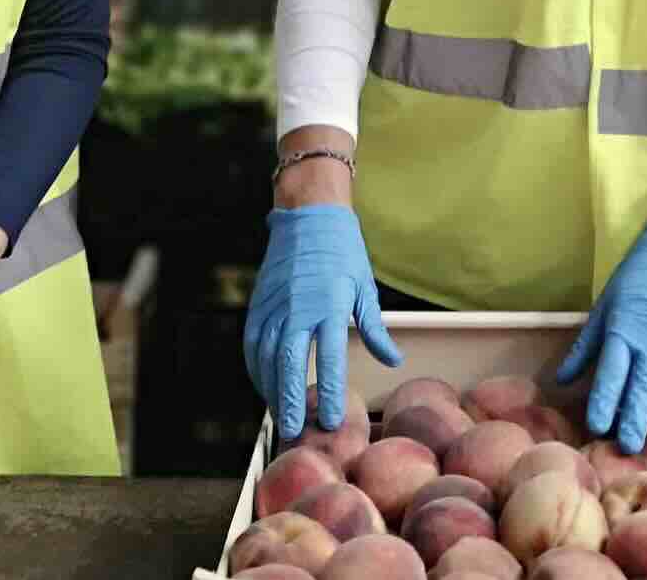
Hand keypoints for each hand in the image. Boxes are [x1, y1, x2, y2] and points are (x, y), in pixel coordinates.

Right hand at [243, 205, 400, 442]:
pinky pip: (254, 342)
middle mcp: (299, 307)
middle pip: (290, 362)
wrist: (308, 216)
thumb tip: (392, 360)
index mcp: (330, 305)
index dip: (330, 391)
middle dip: (290, 399)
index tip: (330, 419)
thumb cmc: (343, 252)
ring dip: (272, 388)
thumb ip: (374, 328)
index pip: (330, 357)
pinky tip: (264, 384)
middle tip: (293, 429)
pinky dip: (256, 367)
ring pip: (268, 356)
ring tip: (280, 414)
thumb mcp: (364, 287)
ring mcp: (276, 305)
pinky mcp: (260, 303)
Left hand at [555, 214, 646, 452]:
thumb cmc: (639, 278)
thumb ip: (586, 346)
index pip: (612, 373)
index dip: (605, 402)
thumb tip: (562, 381)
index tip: (598, 427)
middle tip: (630, 447)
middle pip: (645, 385)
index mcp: (625, 328)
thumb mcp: (605, 305)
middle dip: (636, 418)